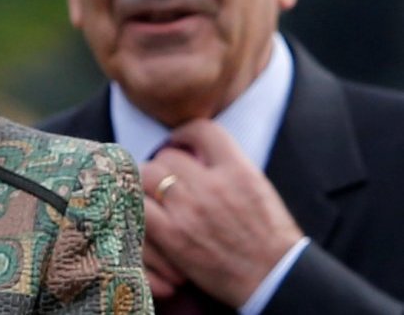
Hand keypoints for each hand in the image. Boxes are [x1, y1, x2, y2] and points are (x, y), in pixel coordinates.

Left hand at [140, 119, 302, 306]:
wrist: (275, 279)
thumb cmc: (271, 240)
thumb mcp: (259, 190)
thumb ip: (229, 168)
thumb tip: (199, 154)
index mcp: (239, 171)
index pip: (203, 131)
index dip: (186, 133)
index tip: (181, 142)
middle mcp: (213, 185)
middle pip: (168, 155)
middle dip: (165, 164)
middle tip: (166, 177)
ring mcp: (190, 210)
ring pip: (148, 174)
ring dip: (147, 182)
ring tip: (152, 193)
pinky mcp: (173, 236)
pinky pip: (139, 206)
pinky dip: (136, 204)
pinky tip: (142, 207)